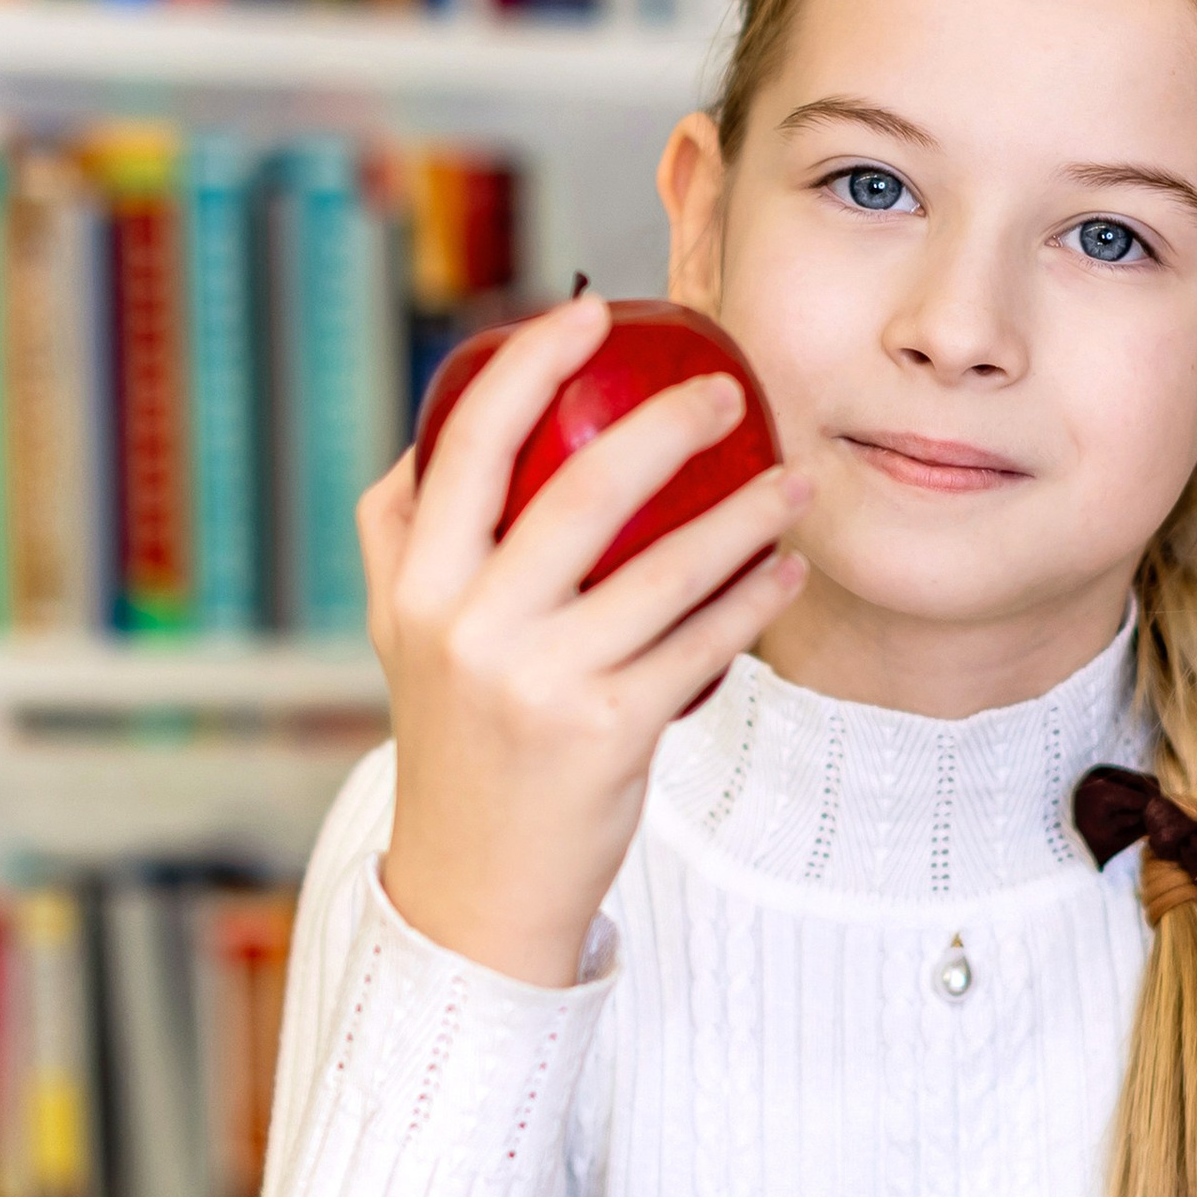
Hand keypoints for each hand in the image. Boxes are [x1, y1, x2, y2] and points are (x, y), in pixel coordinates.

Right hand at [367, 294, 810, 986]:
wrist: (472, 885)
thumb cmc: (455, 736)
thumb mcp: (402, 631)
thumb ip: (408, 528)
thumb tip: (452, 409)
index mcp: (416, 587)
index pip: (466, 445)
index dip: (527, 365)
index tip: (586, 312)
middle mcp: (469, 629)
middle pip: (575, 493)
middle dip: (664, 427)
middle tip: (728, 391)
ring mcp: (540, 684)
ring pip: (663, 570)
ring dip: (743, 515)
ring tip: (794, 482)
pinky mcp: (608, 734)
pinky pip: (703, 646)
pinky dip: (754, 599)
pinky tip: (786, 568)